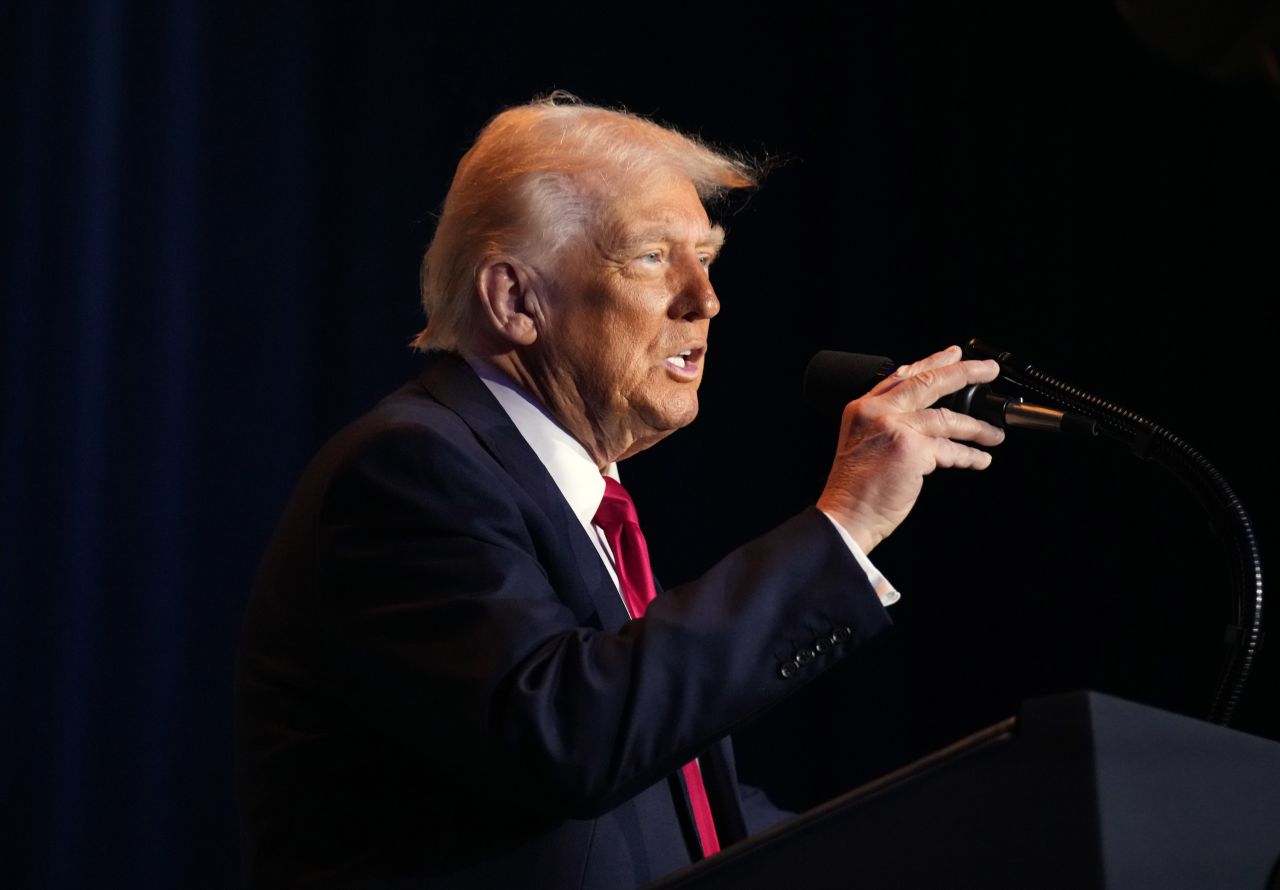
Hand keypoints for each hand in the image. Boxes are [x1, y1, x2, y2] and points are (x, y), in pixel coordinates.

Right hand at [816, 345, 1004, 552]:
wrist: (846, 515)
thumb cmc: (856, 488)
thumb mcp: (864, 442)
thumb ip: (888, 423)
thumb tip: (926, 417)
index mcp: (863, 407)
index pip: (901, 375)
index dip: (932, 362)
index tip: (954, 354)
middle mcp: (877, 411)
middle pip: (928, 382)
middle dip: (964, 372)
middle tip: (987, 370)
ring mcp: (894, 427)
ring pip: (946, 418)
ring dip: (977, 427)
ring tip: (994, 434)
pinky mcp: (911, 449)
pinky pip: (950, 449)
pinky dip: (969, 456)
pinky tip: (980, 459)